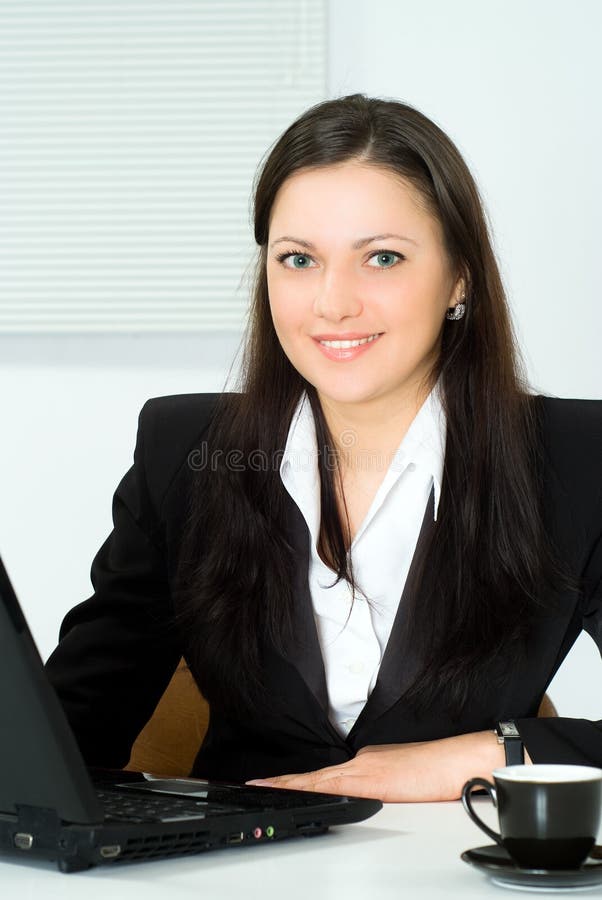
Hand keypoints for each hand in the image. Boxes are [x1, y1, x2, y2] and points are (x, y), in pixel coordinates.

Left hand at [247, 731, 507, 801]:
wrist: (456, 761)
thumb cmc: (438, 771)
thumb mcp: (403, 776)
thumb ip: (383, 781)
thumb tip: (371, 792)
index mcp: (367, 761)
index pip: (326, 774)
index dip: (299, 781)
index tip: (275, 784)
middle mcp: (360, 761)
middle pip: (314, 776)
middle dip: (283, 783)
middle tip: (252, 786)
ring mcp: (362, 769)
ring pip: (315, 779)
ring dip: (286, 786)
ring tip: (259, 788)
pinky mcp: (368, 780)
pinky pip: (329, 787)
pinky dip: (305, 790)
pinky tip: (289, 793)